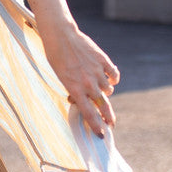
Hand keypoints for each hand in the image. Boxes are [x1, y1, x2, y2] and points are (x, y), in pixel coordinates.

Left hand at [39, 21, 119, 137]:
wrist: (61, 36)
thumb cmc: (57, 58)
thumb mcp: (61, 78)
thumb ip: (73, 90)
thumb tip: (79, 100)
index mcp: (75, 89)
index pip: (88, 113)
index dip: (96, 125)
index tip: (101, 134)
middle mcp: (88, 83)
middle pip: (103, 105)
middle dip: (108, 117)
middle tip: (111, 123)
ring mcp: (97, 72)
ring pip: (108, 90)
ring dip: (105, 92)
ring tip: (99, 89)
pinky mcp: (103, 61)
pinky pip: (114, 75)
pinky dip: (113, 79)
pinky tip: (110, 79)